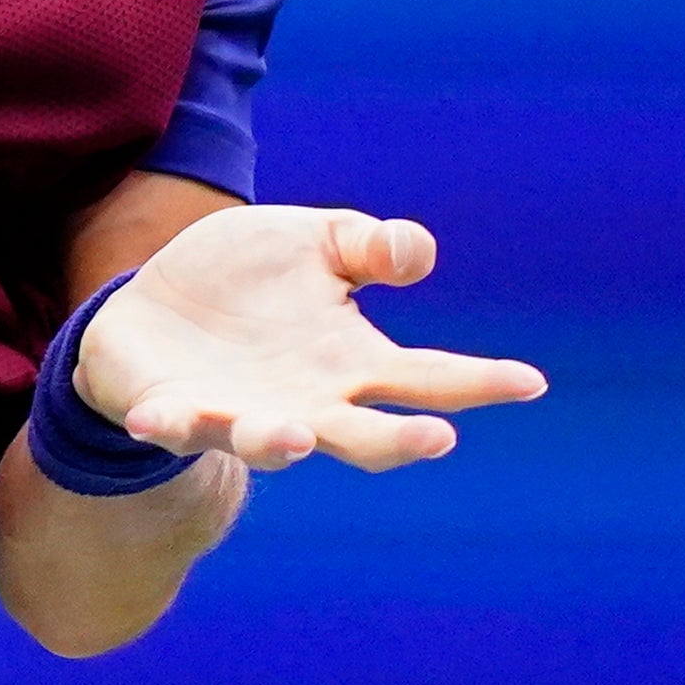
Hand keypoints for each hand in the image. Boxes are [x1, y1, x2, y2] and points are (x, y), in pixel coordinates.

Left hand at [76, 206, 543, 471]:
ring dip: (279, 441)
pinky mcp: (171, 411)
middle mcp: (304, 403)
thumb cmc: (248, 281)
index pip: (425, 379)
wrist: (155, 303)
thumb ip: (365, 247)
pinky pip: (172, 424)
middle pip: (363, 438)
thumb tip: (417, 254)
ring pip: (268, 442)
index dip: (479, 382)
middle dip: (399, 443)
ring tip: (293, 433)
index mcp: (348, 364)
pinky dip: (167, 426)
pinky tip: (158, 419)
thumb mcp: (310, 241)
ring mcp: (237, 414)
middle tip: (439, 439)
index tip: (529, 382)